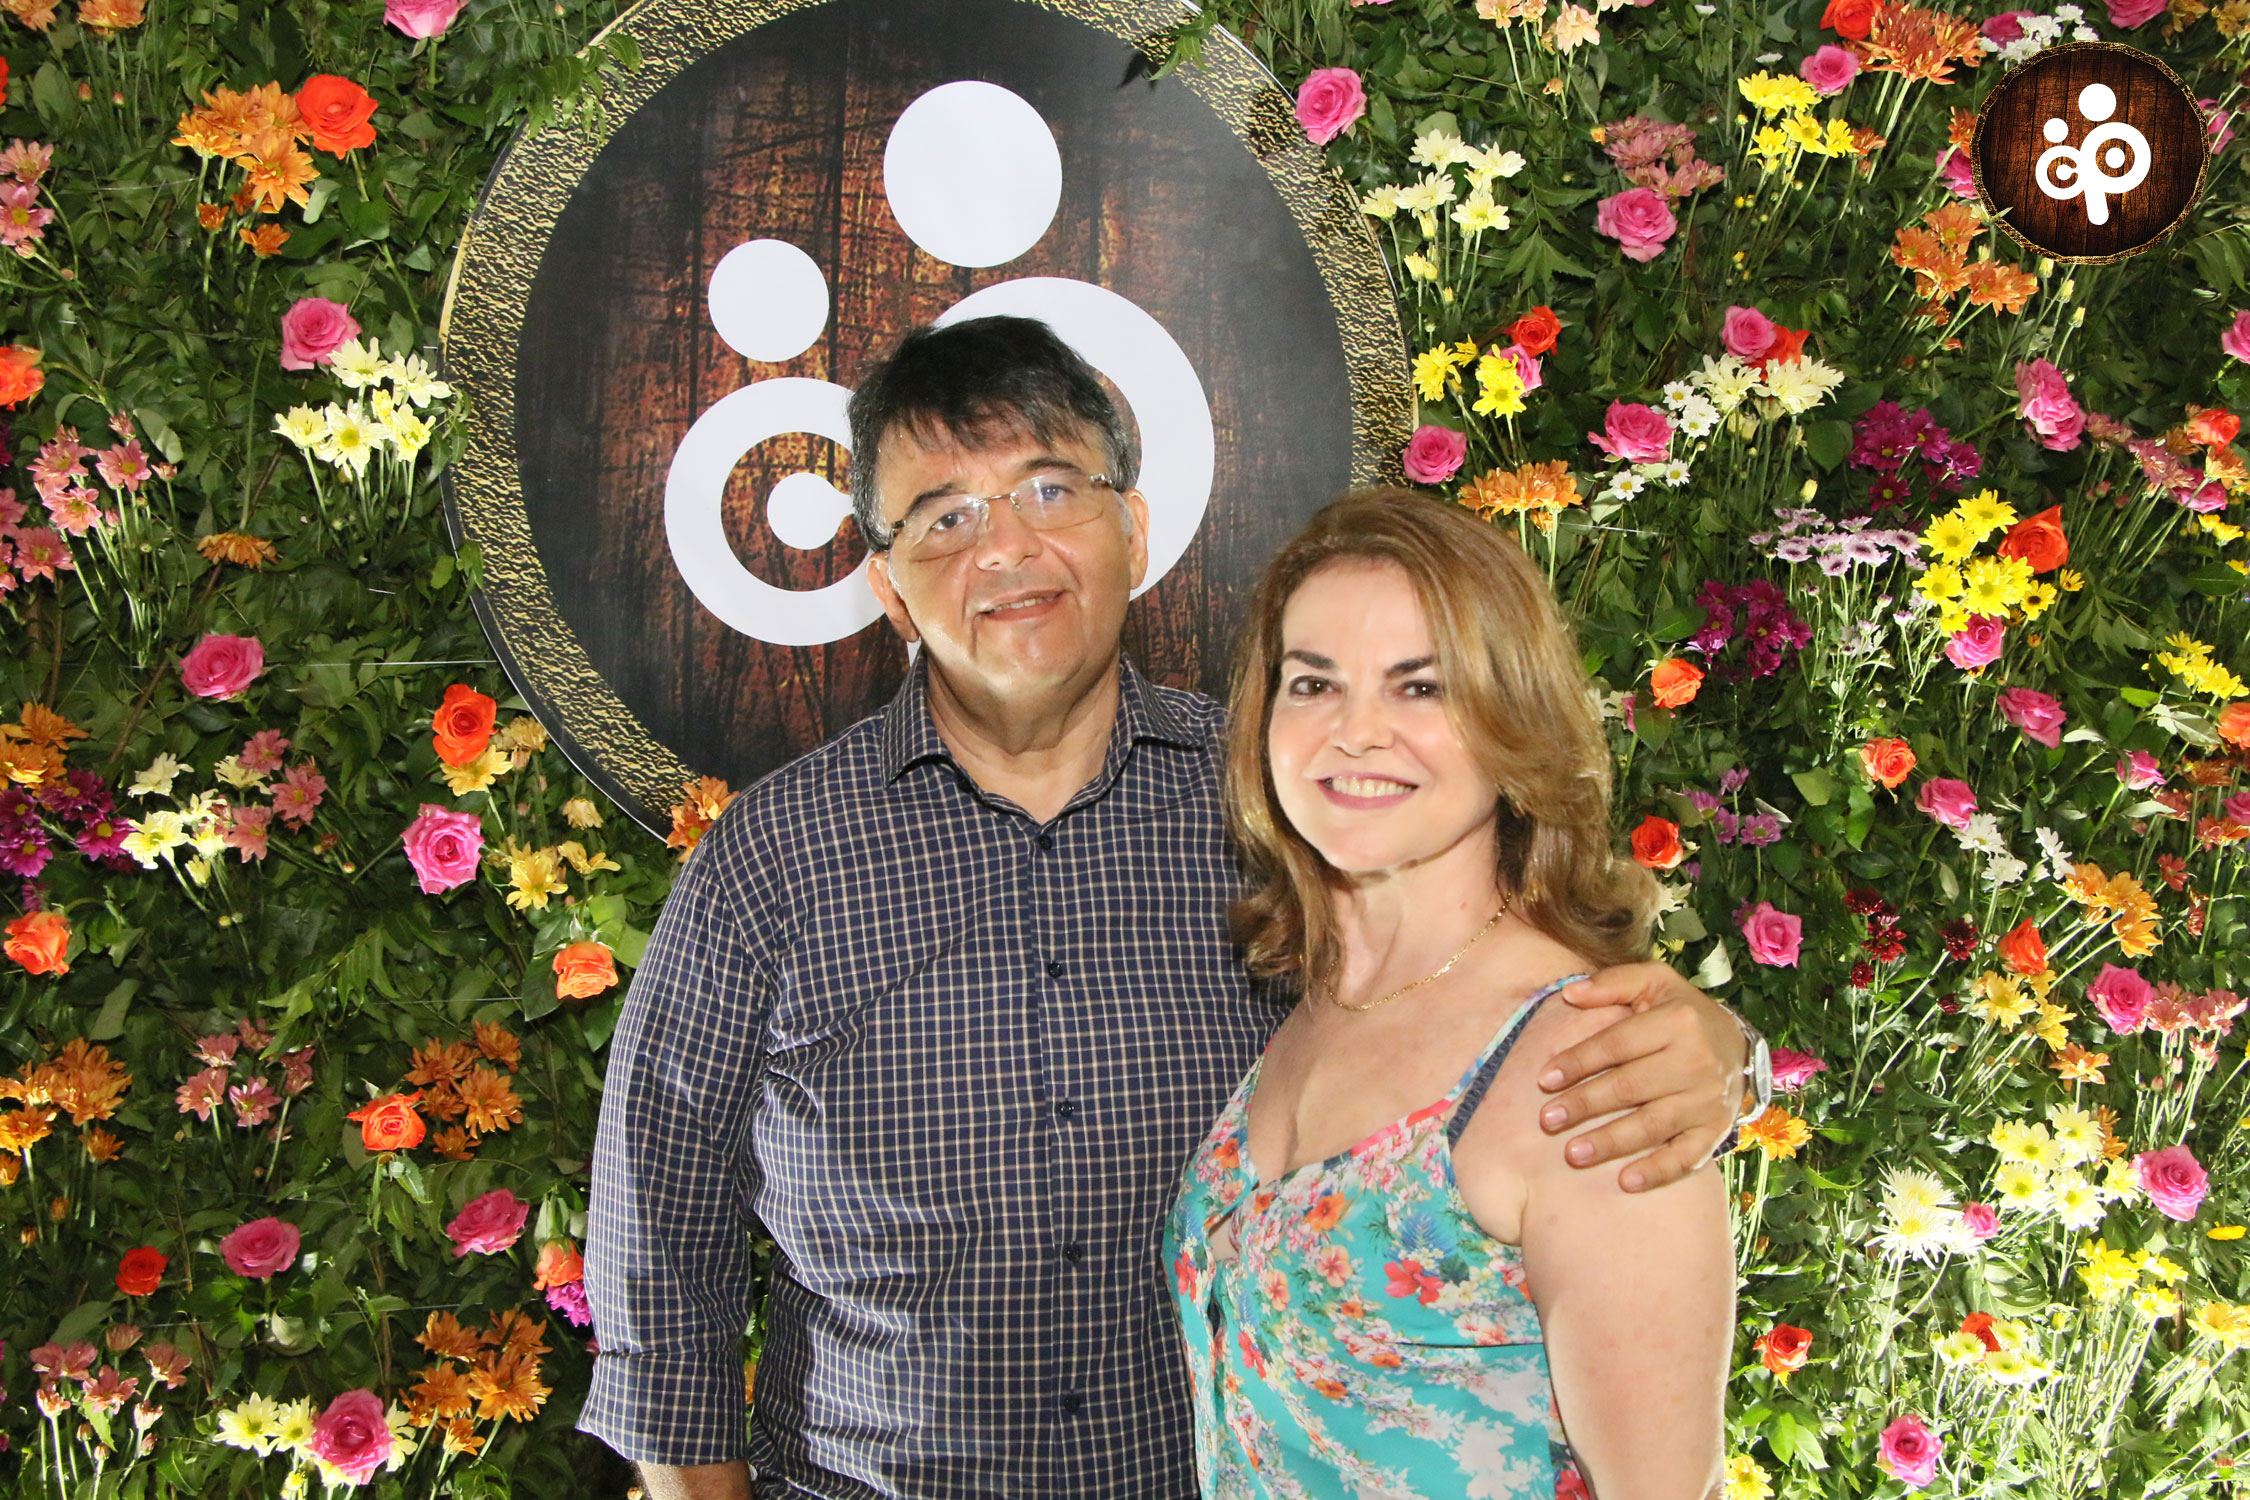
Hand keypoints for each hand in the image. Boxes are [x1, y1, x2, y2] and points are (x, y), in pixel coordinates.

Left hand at [1536, 962, 1747, 1192]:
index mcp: (1677, 1021)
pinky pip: (1686, 1156)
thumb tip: (1570, 994)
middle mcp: (1696, 1061)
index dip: (1579, 1061)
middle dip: (1585, 1104)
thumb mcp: (1655, 982)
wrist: (1738, 1046)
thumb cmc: (1682, 1013)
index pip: (1617, 1043)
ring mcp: (1707, 1100)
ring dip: (1610, 1142)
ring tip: (1572, 1153)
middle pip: (1630, 1087)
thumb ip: (1613, 983)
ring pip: (1652, 1124)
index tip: (1545, 1079)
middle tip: (1547, 1120)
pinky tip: (1626, 1182)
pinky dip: (1657, 1171)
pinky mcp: (1715, 1130)